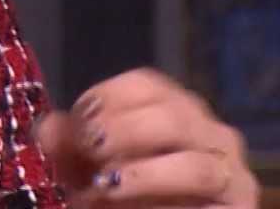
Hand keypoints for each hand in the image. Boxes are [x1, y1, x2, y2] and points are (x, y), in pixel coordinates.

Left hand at [38, 68, 255, 207]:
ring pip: (196, 167)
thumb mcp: (85, 167)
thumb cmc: (121, 193)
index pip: (148, 85)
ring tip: (104, 187)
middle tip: (89, 153)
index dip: (108, 99)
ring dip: (143, 178)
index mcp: (174, 109)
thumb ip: (66, 146)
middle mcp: (211, 135)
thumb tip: (47, 130)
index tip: (78, 124)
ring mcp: (232, 176)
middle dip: (123, 134)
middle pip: (172, 118)